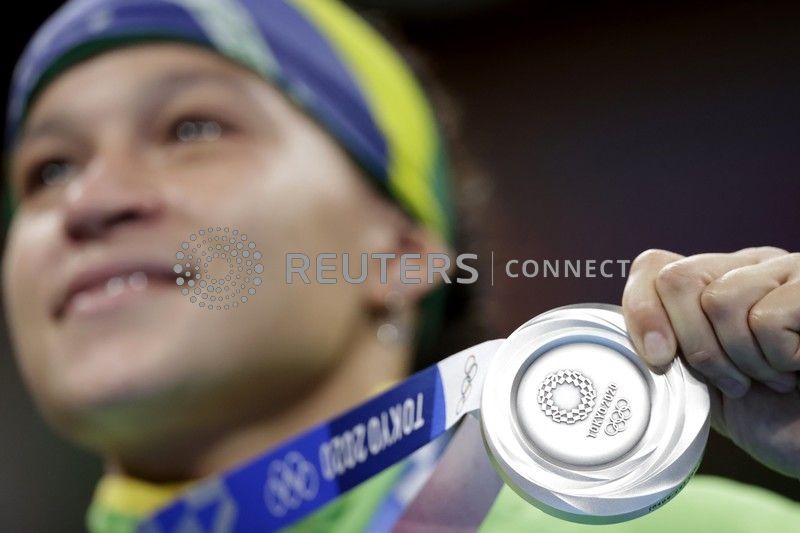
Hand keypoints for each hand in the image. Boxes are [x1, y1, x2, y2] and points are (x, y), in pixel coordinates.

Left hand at [622, 247, 799, 478]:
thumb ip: (665, 351)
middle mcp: (749, 267)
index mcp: (715, 282)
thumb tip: (633, 342)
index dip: (643, 313)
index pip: (653, 266)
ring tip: (768, 378)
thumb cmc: (769, 416)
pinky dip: (777, 359)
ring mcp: (785, 271)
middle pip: (677, 279)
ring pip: (719, 300)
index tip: (658, 360)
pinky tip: (796, 368)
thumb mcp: (700, 384)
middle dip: (692, 344)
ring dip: (739, 359)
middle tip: (729, 380)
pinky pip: (768, 318)